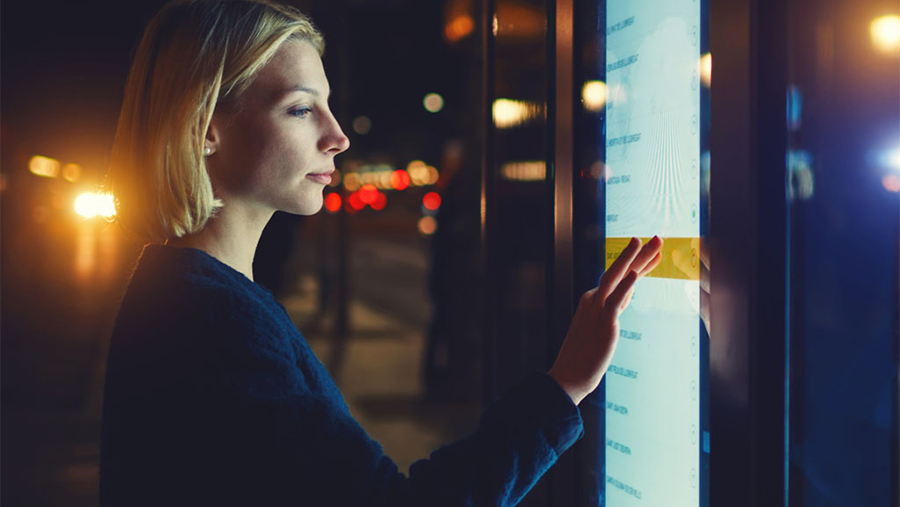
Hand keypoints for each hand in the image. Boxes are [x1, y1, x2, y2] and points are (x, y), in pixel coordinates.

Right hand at [548, 236, 662, 404]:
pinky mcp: (603, 324)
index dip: (638, 264)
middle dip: (638, 253)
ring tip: (646, 242)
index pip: (619, 277)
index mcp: (592, 300)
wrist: (568, 376)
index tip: (653, 253)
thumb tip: (626, 295)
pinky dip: (626, 286)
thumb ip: (612, 309)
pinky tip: (636, 274)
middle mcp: (593, 300)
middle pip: (618, 271)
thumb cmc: (584, 356)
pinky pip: (616, 301)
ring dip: (632, 259)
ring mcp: (597, 310)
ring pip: (616, 278)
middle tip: (657, 237)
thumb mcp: (601, 326)